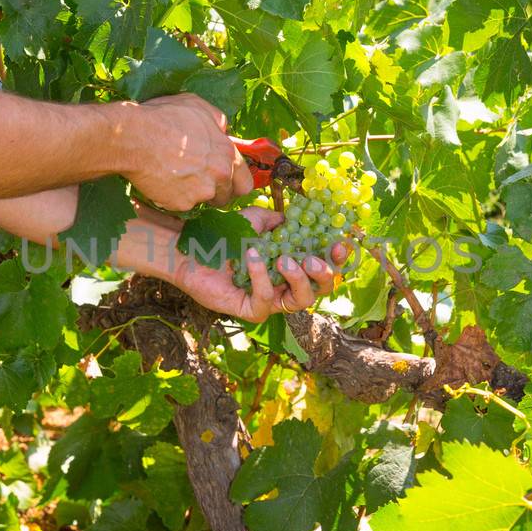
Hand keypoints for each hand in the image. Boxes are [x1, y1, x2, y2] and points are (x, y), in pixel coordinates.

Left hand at [113, 205, 347, 322]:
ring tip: (283, 258)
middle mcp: (284, 285)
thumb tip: (302, 220)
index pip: (324, 267)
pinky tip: (252, 256)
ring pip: (299, 301)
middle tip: (314, 258)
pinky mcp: (250, 310)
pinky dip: (262, 276)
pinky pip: (266, 300)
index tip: (340, 243)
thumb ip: (281, 221)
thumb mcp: (258, 221)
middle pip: (320, 291)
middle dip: (323, 275)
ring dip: (297, 278)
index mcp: (292, 265)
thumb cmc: (224, 234)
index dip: (337, 259)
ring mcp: (269, 301)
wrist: (190, 247)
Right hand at [121, 94, 253, 212]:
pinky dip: (174, 197)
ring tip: (178, 179)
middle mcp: (219, 176)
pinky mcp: (180, 203)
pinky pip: (181, 205)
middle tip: (200, 183)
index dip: (235, 183)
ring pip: (204, 202)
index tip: (226, 182)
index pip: (245, 182)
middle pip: (227, 197)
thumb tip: (224, 130)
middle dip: (217, 192)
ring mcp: (201, 192)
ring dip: (196, 195)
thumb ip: (218, 121)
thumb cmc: (164, 117)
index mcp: (227, 154)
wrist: (134, 137)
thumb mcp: (198, 107)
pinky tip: (162, 181)